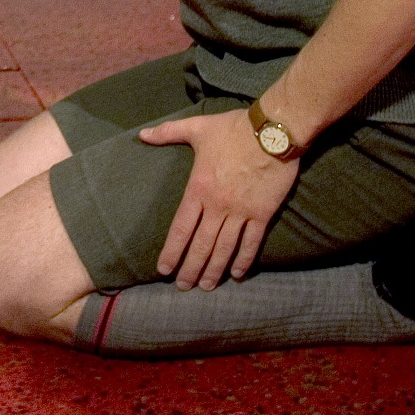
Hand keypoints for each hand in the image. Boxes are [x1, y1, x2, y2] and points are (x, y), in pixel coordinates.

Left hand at [137, 109, 298, 288]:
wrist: (273, 130)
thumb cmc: (233, 128)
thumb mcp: (197, 127)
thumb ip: (168, 132)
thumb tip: (141, 135)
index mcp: (198, 189)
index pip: (180, 228)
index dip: (171, 251)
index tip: (163, 269)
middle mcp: (217, 205)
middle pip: (201, 244)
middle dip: (191, 268)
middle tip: (184, 287)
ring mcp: (241, 211)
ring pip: (224, 248)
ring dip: (214, 270)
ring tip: (206, 286)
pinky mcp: (263, 213)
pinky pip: (251, 242)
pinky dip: (244, 260)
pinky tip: (237, 274)